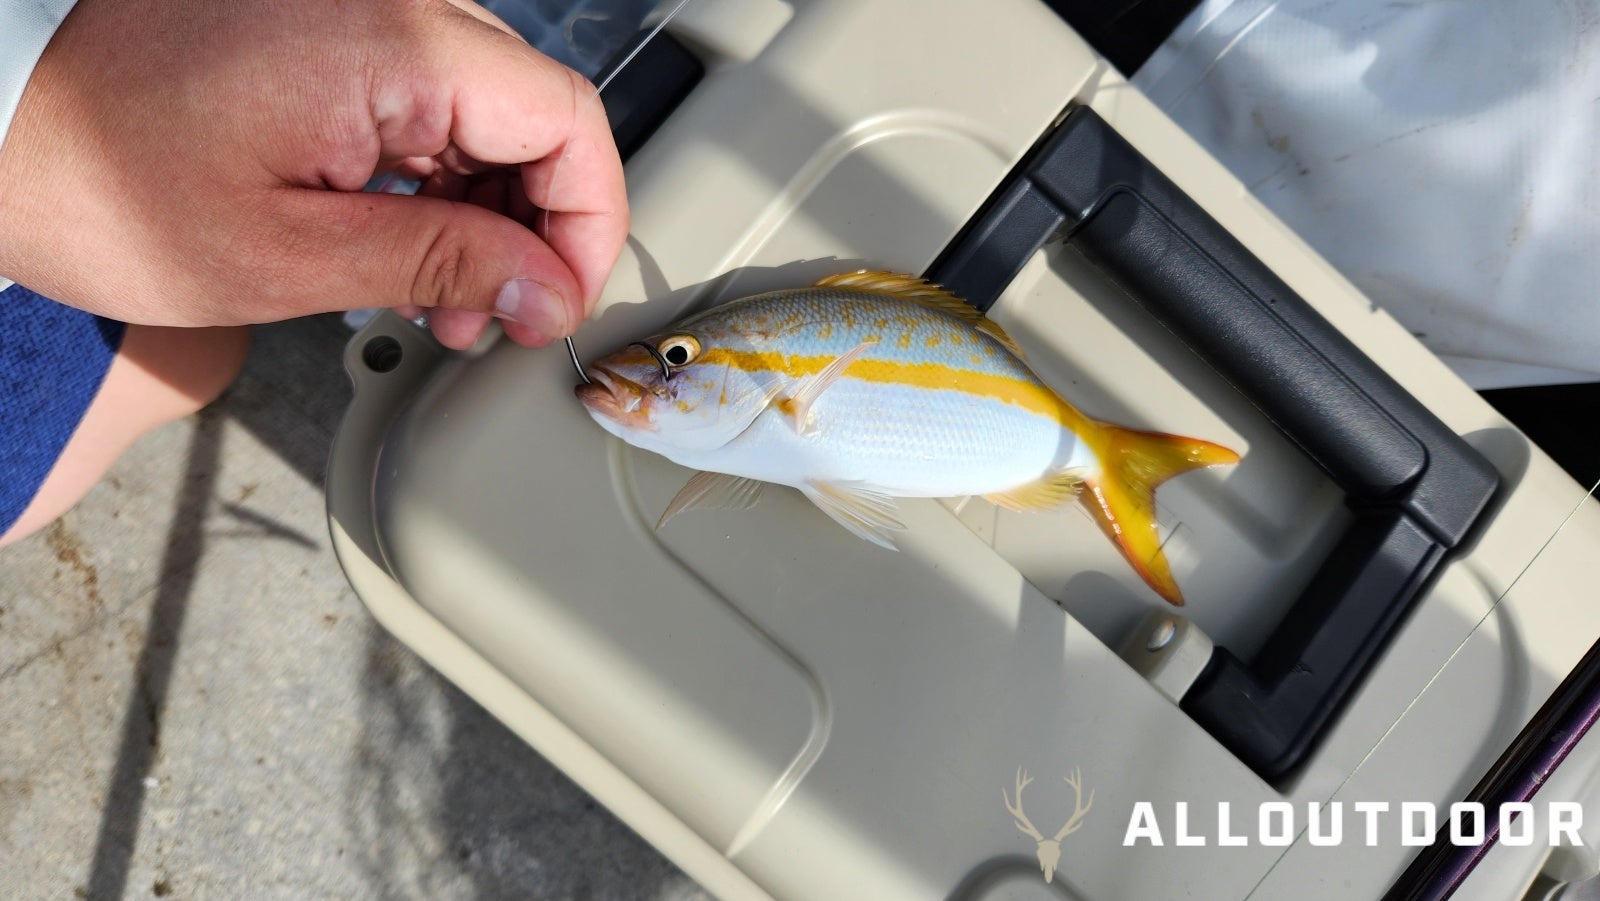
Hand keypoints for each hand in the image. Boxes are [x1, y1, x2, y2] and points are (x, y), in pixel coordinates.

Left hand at [0, 0, 628, 349]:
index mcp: (388, 43)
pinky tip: (413, 246)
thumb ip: (443, 264)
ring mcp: (361, 15)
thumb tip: (549, 290)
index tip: (563, 302)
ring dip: (491, 212)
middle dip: (540, 229)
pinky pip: (432, 102)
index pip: (564, 120)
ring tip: (449, 299)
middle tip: (504, 318)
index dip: (588, 223)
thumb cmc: (100, 182)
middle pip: (536, 115)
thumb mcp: (288, 254)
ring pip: (492, 113)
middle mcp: (388, 8)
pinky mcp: (334, 33)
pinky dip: (441, 181)